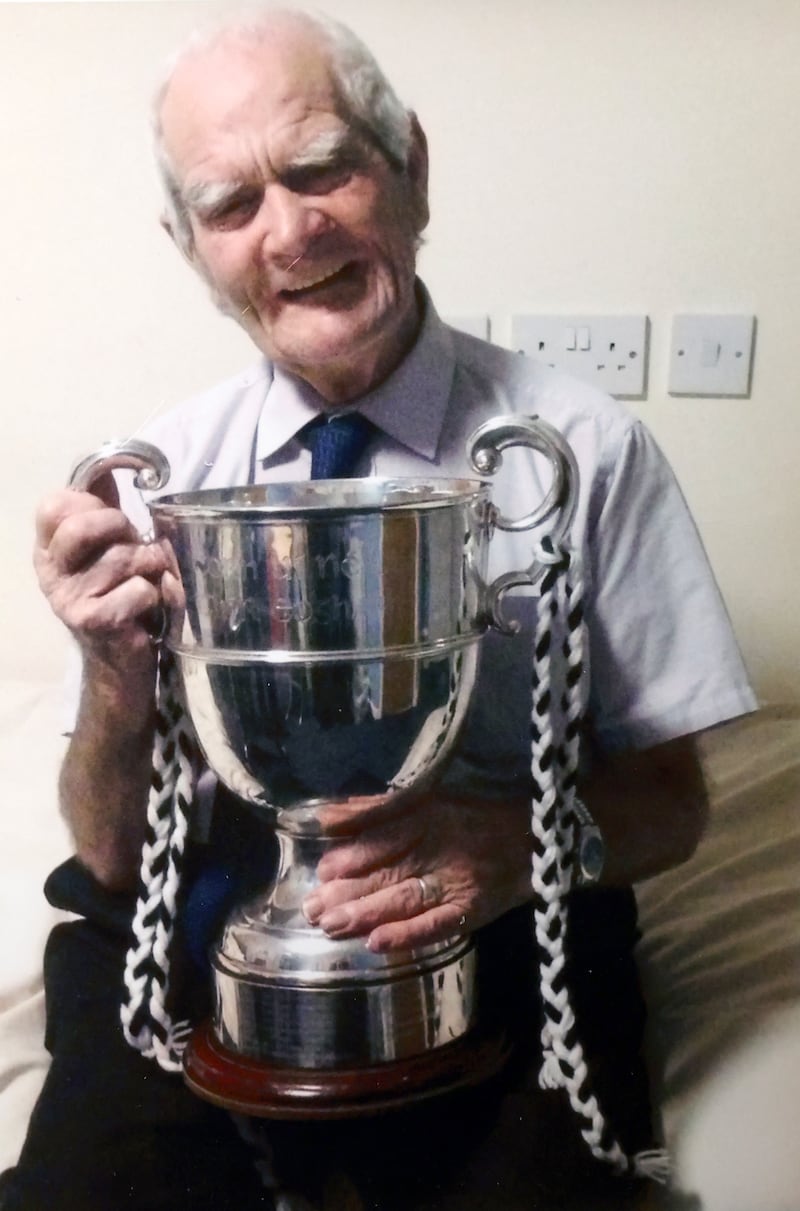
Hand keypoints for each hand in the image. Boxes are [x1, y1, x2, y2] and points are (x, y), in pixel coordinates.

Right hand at [33, 476, 181, 692]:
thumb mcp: (107, 546)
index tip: (113, 511)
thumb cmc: (118, 593)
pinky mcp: (92, 621)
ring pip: (124, 557)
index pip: (56, 504)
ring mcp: (67, 598)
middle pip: (87, 524)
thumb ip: (104, 506)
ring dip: (150, 566)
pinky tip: (148, 607)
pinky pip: (139, 589)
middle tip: (135, 546)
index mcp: (49, 548)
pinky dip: (156, 595)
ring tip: (147, 580)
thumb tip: (115, 461)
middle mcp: (50, 571)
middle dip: (123, 528)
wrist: (120, 659)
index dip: (92, 500)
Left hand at [302, 792, 532, 951]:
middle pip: (390, 870)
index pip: (386, 835)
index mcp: (430, 814)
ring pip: (406, 898)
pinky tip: (376, 944)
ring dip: (366, 914)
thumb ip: (380, 807)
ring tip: (330, 926)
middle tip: (312, 908)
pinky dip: (407, 935)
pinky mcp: (472, 911)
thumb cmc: (474, 818)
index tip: (322, 870)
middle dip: (348, 891)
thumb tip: (329, 813)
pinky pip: (436, 925)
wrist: (536, 840)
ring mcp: (457, 881)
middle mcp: (441, 845)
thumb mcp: (430, 799)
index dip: (353, 854)